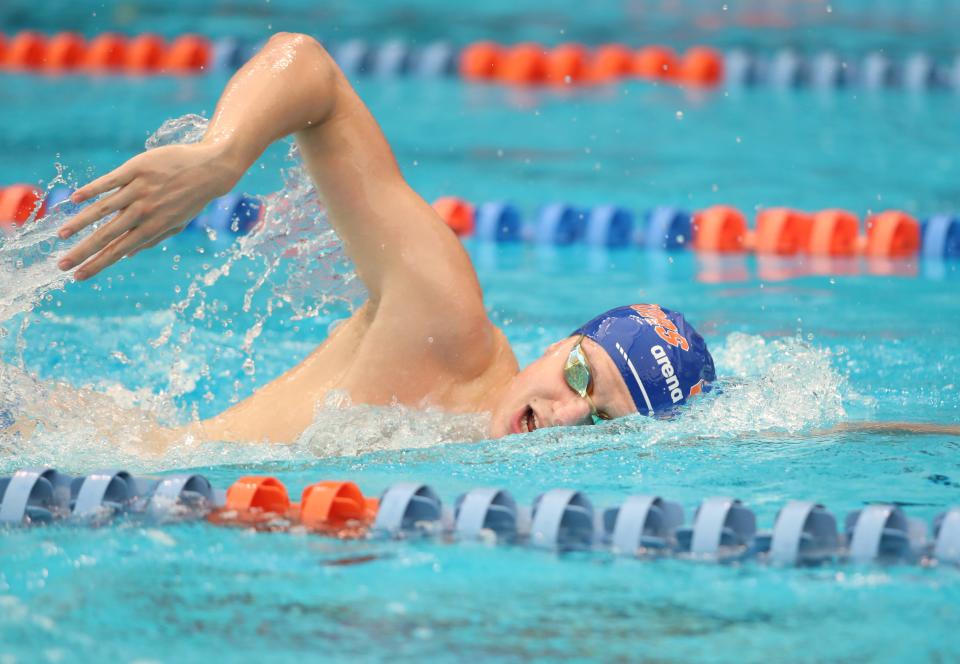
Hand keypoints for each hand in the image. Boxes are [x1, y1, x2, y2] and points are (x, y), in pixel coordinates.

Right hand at [57, 142, 241, 279]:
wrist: (209, 170)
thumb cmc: (191, 199)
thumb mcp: (176, 224)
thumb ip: (152, 239)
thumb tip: (127, 255)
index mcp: (153, 228)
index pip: (118, 251)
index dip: (97, 265)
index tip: (78, 277)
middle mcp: (144, 211)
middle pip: (107, 235)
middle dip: (82, 252)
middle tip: (61, 265)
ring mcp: (140, 190)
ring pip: (103, 209)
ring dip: (80, 223)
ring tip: (61, 235)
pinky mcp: (137, 169)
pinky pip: (109, 181)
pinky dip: (92, 190)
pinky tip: (75, 199)